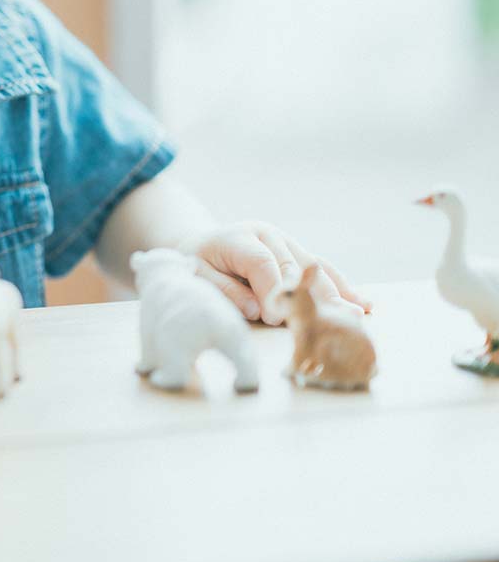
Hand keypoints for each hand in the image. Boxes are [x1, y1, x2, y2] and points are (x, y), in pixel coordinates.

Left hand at [180, 222, 371, 324]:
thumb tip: (257, 310)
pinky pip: (324, 269)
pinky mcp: (299, 253)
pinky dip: (343, 287)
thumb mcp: (198, 275)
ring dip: (335, 294)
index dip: (272, 290)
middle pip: (293, 265)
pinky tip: (364, 303)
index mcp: (239, 237)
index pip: (261, 263)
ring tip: (355, 317)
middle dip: (307, 297)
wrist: (203, 245)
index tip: (276, 319)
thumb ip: (224, 290)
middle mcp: (267, 234)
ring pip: (314, 268)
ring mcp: (287, 242)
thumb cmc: (199, 264)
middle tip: (320, 327)